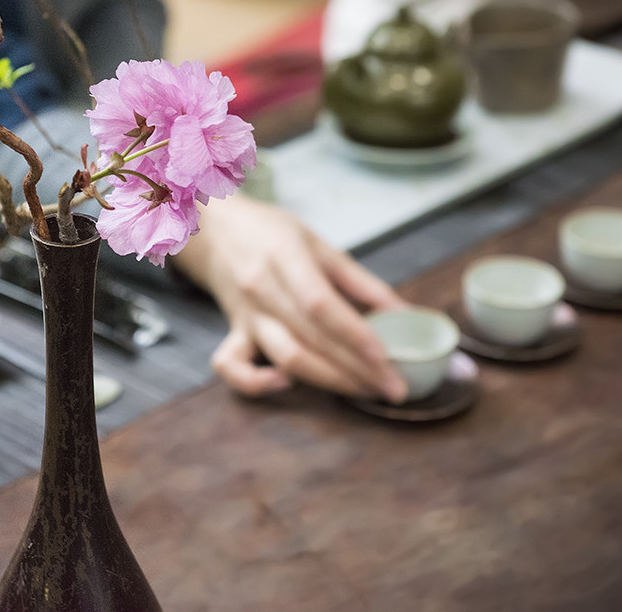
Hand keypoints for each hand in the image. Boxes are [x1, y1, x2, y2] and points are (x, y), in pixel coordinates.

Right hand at [173, 194, 408, 401]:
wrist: (216, 230)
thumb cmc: (273, 234)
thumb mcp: (320, 244)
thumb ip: (361, 281)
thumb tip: (405, 313)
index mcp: (283, 256)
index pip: (320, 304)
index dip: (354, 334)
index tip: (386, 357)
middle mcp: (261, 289)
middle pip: (310, 338)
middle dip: (356, 368)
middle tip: (393, 387)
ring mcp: (245, 315)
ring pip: (285, 357)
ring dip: (329, 381)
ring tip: (366, 391)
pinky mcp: (233, 332)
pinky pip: (232, 367)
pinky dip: (256, 384)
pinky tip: (288, 386)